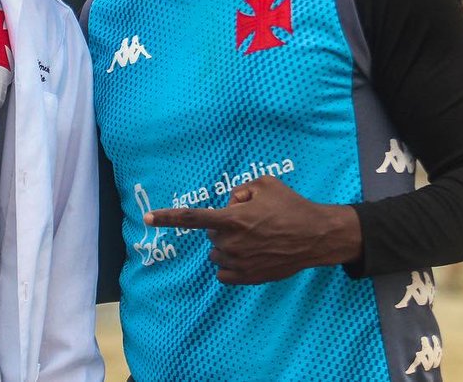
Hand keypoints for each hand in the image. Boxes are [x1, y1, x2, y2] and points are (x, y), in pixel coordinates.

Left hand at [144, 175, 361, 284]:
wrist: (316, 237)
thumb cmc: (291, 207)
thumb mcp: (264, 184)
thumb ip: (239, 190)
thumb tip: (230, 203)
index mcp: (232, 219)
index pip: (192, 218)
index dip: (167, 217)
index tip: (146, 218)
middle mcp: (231, 243)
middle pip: (212, 234)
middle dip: (225, 226)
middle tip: (253, 221)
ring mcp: (238, 263)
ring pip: (217, 252)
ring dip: (229, 245)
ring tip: (258, 238)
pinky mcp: (247, 278)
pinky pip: (224, 272)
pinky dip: (232, 263)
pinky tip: (252, 255)